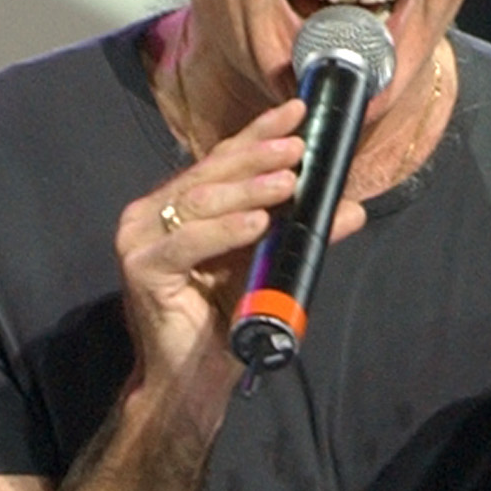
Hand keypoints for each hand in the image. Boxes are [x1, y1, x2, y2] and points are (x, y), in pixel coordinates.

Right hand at [117, 102, 306, 397]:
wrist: (192, 379)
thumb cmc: (223, 322)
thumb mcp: (267, 266)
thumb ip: (300, 234)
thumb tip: (350, 208)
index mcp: (178, 205)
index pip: (222, 159)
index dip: (259, 133)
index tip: (297, 111)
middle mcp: (153, 214)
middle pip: (211, 174)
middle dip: (258, 156)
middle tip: (298, 147)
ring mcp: (140, 238)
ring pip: (201, 201)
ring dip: (249, 189)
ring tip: (287, 182)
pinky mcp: (142, 267)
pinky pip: (188, 242)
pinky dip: (225, 231)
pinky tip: (257, 223)